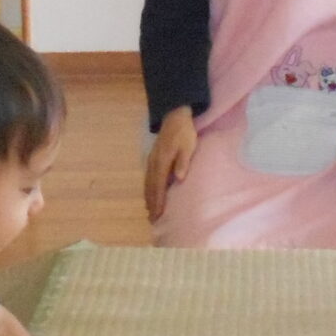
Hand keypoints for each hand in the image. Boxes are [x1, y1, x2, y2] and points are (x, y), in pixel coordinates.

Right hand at [145, 107, 198, 223]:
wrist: (174, 116)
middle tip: (152, 219)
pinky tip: (149, 194)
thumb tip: (178, 178)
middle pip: (151, 187)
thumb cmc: (184, 132)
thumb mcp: (188, 146)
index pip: (159, 186)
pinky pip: (148, 177)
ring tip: (149, 211)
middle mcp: (153, 163)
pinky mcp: (152, 158)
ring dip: (148, 197)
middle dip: (152, 203)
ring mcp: (151, 160)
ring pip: (148, 183)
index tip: (158, 214)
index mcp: (162, 161)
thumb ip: (183, 161)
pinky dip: (147, 188)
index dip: (159, 201)